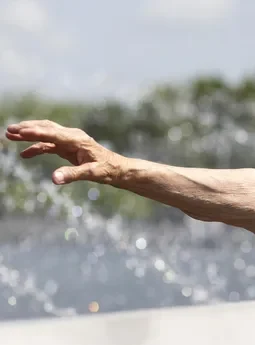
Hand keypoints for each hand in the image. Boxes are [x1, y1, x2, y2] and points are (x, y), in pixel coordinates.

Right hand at [5, 120, 123, 184]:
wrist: (117, 169)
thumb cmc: (107, 169)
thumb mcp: (91, 173)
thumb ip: (72, 175)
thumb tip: (54, 179)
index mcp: (77, 139)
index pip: (53, 134)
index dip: (35, 132)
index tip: (19, 132)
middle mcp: (72, 136)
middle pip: (46, 128)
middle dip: (27, 128)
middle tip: (9, 130)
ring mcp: (69, 141)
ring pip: (46, 134)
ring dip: (29, 134)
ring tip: (10, 136)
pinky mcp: (68, 148)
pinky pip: (49, 145)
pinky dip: (36, 147)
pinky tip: (25, 154)